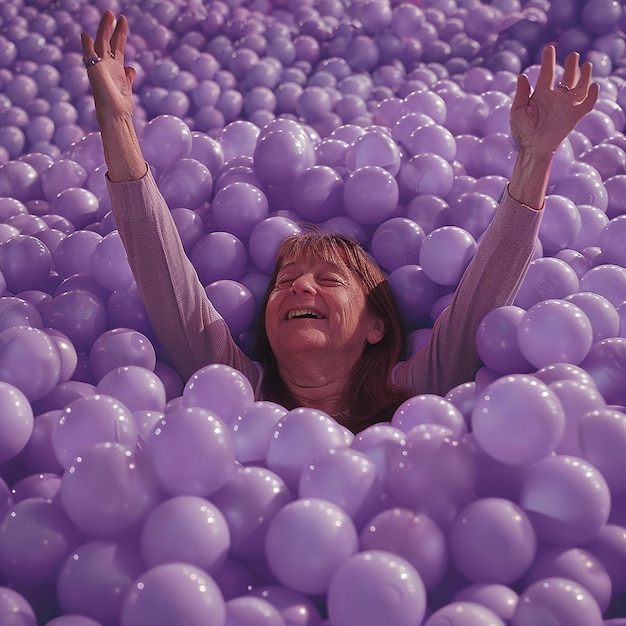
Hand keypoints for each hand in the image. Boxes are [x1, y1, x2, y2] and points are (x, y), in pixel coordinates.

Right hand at [81, 10, 136, 125]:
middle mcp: (107, 67)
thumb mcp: (128, 89)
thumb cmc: (121, 108)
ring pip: (102, 43)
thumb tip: (132, 68)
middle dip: (113, 28)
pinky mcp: (93, 71)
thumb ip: (128, 77)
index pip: (118, 48)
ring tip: (110, 13)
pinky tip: (85, 35)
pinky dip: (87, 45)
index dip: (120, 35)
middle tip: (117, 14)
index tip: (123, 22)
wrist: (116, 117)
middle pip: (110, 42)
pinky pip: (88, 55)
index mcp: (116, 70)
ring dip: (105, 28)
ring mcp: (99, 67)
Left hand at [510, 45, 598, 157]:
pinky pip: (587, 104)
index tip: (549, 48)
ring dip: (584, 75)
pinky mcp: (574, 116)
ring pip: (579, 86)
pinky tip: (593, 86)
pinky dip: (592, 95)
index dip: (548, 60)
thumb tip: (522, 76)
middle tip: (573, 55)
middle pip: (567, 77)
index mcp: (541, 94)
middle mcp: (555, 97)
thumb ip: (521, 94)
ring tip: (586, 64)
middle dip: (571, 66)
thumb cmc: (522, 132)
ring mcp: (566, 106)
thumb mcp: (518, 111)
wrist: (531, 149)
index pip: (546, 73)